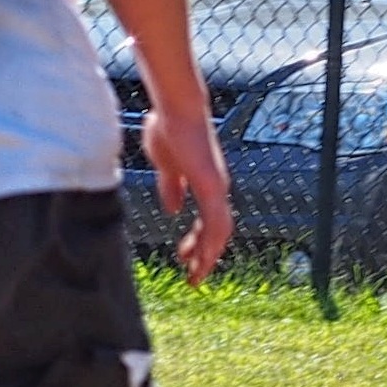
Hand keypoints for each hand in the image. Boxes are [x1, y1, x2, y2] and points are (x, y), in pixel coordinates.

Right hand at [139, 95, 232, 283]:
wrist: (176, 110)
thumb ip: (171, 187)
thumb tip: (173, 209)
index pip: (208, 222)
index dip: (198, 242)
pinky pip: (216, 223)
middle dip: (205, 256)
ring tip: (196, 276)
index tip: (185, 257)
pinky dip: (210, 243)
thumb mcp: (167, 166)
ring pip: (219, 233)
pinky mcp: (212, 186)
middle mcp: (217, 189)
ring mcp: (217, 188)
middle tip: (194, 277)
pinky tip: (201, 258)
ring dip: (208, 256)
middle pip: (217, 233)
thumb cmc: (169, 129)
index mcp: (207, 184)